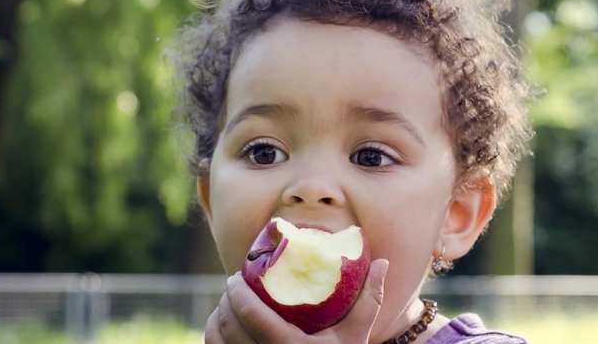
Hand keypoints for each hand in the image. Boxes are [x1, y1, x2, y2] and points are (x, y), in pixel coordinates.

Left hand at [204, 259, 388, 343]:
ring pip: (217, 341)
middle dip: (225, 300)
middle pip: (228, 326)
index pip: (250, 315)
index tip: (236, 276)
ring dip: (216, 318)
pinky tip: (222, 325)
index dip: (236, 292)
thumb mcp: (358, 336)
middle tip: (233, 284)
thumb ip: (370, 300)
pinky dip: (214, 336)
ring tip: (226, 303)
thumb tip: (384, 262)